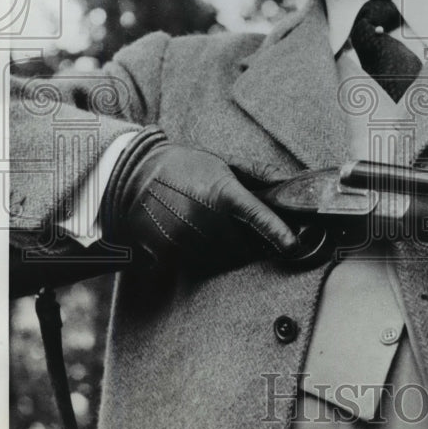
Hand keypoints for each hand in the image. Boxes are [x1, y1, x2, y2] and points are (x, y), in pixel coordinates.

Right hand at [102, 128, 297, 268]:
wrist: (133, 175)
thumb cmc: (182, 166)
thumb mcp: (220, 163)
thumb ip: (255, 176)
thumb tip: (286, 184)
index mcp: (222, 193)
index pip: (259, 216)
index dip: (278, 233)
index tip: (294, 246)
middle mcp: (205, 219)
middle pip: (244, 246)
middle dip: (252, 244)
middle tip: (247, 233)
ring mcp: (186, 239)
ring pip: (222, 259)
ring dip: (229, 252)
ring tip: (215, 230)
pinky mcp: (168, 254)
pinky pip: (198, 265)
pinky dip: (205, 257)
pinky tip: (197, 237)